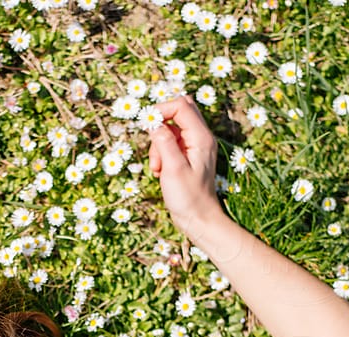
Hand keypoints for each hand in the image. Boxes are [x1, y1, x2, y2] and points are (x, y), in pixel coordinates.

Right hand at [146, 95, 222, 236]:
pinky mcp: (188, 155)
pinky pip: (171, 143)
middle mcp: (201, 137)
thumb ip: (163, 142)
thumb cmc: (188, 198)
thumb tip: (153, 123)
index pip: (181, 106)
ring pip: (172, 128)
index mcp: (201, 138)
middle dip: (160, 123)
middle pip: (179, 111)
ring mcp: (195, 146)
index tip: (147, 125)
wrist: (199, 219)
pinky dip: (161, 153)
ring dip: (158, 143)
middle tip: (151, 140)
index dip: (161, 110)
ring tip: (158, 167)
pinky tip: (161, 171)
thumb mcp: (173, 169)